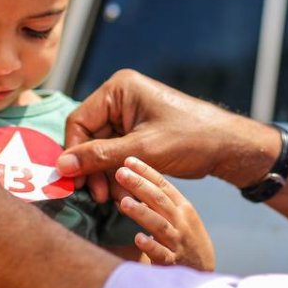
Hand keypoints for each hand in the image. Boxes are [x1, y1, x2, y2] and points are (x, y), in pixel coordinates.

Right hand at [57, 69, 275, 202]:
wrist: (226, 146)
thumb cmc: (189, 139)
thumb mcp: (142, 150)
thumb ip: (100, 156)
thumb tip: (61, 166)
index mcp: (119, 89)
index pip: (79, 121)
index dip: (75, 153)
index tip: (76, 182)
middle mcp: (121, 97)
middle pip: (90, 137)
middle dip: (94, 169)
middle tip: (100, 196)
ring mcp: (130, 114)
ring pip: (103, 149)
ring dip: (106, 175)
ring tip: (116, 198)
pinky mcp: (139, 131)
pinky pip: (117, 153)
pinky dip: (119, 173)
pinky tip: (125, 193)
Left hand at [115, 156, 214, 270]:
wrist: (203, 271)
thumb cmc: (185, 240)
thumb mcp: (178, 217)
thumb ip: (157, 204)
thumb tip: (128, 190)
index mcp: (182, 208)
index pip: (163, 186)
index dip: (146, 172)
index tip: (129, 160)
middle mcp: (181, 222)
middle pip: (159, 200)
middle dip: (139, 185)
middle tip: (120, 173)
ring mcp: (178, 242)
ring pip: (159, 225)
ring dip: (142, 212)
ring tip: (124, 202)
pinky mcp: (173, 263)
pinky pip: (161, 254)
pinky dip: (150, 246)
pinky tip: (138, 239)